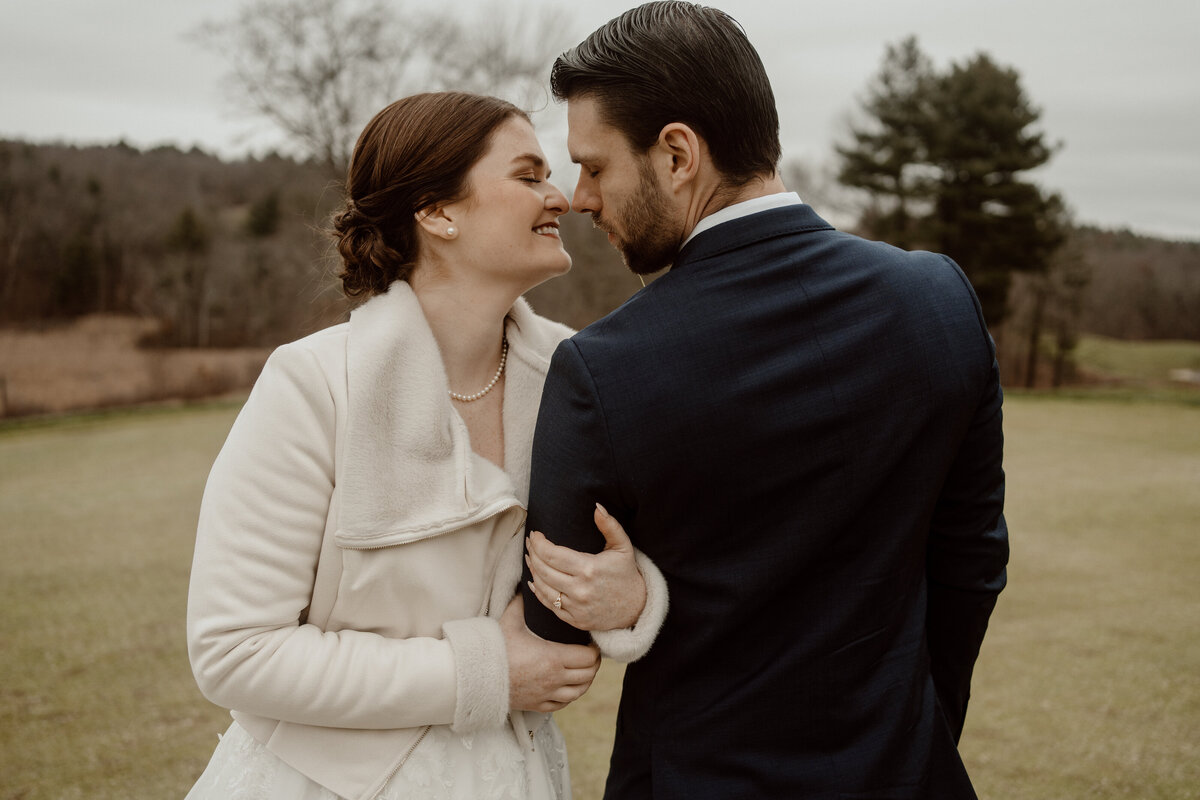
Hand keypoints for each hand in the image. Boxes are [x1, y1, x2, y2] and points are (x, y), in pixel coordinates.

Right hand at [500, 594, 599, 711]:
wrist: (474, 677)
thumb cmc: (493, 648)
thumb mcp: (510, 620)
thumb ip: (521, 602)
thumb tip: (526, 584)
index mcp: (553, 657)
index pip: (588, 657)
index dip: (594, 650)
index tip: (590, 643)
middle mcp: (554, 679)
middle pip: (588, 675)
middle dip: (593, 665)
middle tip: (590, 655)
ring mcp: (546, 694)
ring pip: (578, 693)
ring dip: (584, 682)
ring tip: (583, 671)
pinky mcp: (536, 705)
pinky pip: (562, 705)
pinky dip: (569, 696)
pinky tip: (567, 688)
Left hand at [526, 503, 646, 630]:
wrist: (637, 608)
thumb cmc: (627, 574)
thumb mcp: (623, 547)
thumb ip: (610, 525)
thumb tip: (597, 507)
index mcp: (589, 569)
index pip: (552, 554)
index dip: (539, 543)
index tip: (536, 534)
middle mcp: (580, 590)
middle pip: (543, 569)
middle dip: (533, 553)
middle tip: (530, 543)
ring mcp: (576, 607)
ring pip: (542, 587)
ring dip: (533, 571)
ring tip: (530, 558)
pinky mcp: (574, 620)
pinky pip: (549, 605)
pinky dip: (538, 591)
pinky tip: (534, 580)